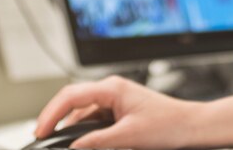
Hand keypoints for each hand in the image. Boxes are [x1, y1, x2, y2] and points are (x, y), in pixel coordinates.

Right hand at [33, 76, 199, 149]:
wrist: (191, 126)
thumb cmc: (168, 125)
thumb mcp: (129, 137)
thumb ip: (99, 141)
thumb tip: (74, 146)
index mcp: (112, 88)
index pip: (70, 96)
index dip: (51, 113)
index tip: (40, 130)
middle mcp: (111, 90)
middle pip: (72, 101)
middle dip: (55, 119)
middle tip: (42, 137)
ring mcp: (115, 100)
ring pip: (82, 112)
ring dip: (70, 127)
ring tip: (57, 141)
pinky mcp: (119, 111)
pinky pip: (94, 119)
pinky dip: (84, 131)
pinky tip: (80, 142)